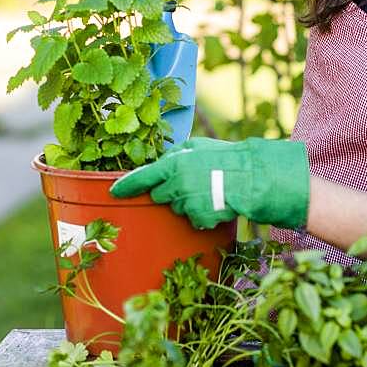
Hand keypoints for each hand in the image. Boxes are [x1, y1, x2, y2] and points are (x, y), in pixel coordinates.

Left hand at [110, 137, 309, 230]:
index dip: (126, 185)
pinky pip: (194, 219)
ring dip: (188, 202)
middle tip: (191, 184)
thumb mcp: (199, 147)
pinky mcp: (199, 218)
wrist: (252, 178)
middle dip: (170, 192)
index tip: (114, 191)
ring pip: (177, 208)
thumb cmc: (226, 159)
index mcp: (174, 164)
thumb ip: (176, 154)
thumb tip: (162, 159)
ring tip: (209, 192)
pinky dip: (202, 214)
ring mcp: (187, 203)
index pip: (142, 177)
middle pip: (159, 195)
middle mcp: (177, 184)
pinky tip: (215, 204)